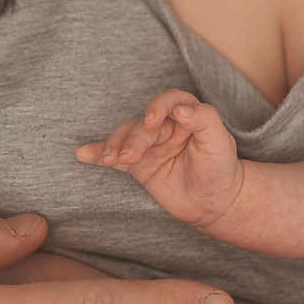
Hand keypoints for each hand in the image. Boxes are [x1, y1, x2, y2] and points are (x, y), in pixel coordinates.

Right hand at [76, 90, 245, 228]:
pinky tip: (83, 154)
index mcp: (187, 115)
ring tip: (109, 160)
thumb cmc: (221, 168)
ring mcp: (149, 145)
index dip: (158, 106)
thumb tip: (182, 108)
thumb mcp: (219, 143)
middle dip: (134, 139)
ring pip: (125, 137)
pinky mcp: (138, 164)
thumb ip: (204, 119)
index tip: (151, 120)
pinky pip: (115, 157)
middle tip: (130, 157)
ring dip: (114, 145)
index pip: (170, 100)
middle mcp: (165, 127)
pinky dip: (98, 154)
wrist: (215, 203)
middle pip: (142, 124)